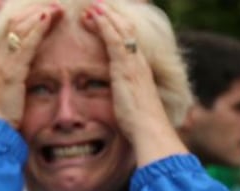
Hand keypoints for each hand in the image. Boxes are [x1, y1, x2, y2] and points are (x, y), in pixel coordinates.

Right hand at [0, 3, 62, 127]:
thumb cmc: (5, 113)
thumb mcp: (12, 88)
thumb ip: (18, 74)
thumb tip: (29, 70)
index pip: (12, 28)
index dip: (29, 17)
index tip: (47, 12)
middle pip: (15, 23)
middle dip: (36, 12)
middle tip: (56, 6)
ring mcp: (3, 63)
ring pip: (20, 29)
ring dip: (40, 16)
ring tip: (57, 9)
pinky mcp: (11, 72)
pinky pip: (25, 45)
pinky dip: (37, 29)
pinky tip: (48, 19)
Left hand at [81, 0, 185, 164]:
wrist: (148, 130)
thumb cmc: (139, 125)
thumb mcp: (130, 105)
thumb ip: (125, 97)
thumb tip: (121, 101)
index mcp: (140, 69)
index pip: (129, 39)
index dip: (115, 26)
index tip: (101, 17)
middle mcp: (139, 61)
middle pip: (126, 28)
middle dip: (111, 14)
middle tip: (95, 5)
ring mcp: (133, 62)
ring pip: (120, 29)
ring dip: (105, 14)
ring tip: (91, 6)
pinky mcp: (125, 66)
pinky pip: (114, 39)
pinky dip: (103, 24)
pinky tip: (93, 16)